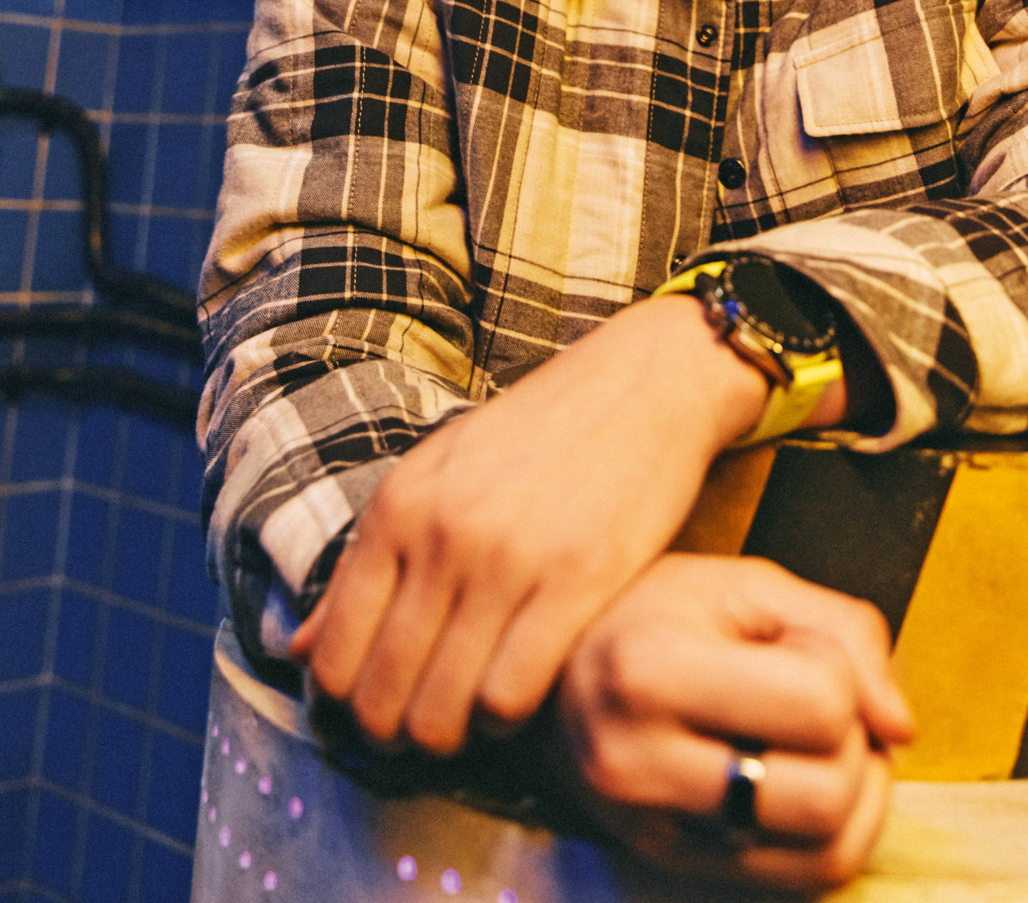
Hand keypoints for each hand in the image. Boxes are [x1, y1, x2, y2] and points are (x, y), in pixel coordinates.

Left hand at [290, 296, 775, 750]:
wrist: (641, 382)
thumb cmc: (536, 433)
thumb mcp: (436, 475)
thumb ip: (366, 562)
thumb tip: (296, 650)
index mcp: (397, 506)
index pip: (333, 656)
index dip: (345, 710)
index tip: (376, 712)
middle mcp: (441, 534)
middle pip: (381, 698)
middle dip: (397, 734)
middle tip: (427, 728)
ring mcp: (507, 558)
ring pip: (443, 713)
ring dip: (454, 734)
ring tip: (475, 716)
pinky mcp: (576, 579)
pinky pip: (512, 696)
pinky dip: (509, 717)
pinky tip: (524, 692)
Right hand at [551, 552, 912, 890]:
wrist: (557, 676)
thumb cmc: (654, 615)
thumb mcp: (746, 585)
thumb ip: (843, 631)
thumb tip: (901, 725)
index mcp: (650, 670)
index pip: (820, 703)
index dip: (838, 669)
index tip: (800, 646)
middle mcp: (640, 766)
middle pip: (829, 794)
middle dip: (852, 741)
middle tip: (819, 699)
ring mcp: (654, 833)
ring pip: (826, 852)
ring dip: (855, 793)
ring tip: (823, 741)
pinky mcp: (675, 870)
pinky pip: (801, 881)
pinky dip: (836, 834)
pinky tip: (812, 779)